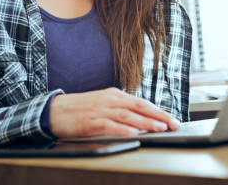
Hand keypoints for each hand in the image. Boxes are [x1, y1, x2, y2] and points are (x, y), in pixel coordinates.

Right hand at [49, 87, 180, 137]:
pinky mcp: (91, 122)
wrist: (54, 110)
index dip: (158, 111)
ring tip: (159, 128)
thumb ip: (121, 109)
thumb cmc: (80, 109)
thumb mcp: (103, 103)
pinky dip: (123, 129)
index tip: (172, 120)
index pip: (141, 102)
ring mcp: (101, 110)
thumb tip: (141, 119)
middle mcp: (110, 100)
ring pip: (128, 115)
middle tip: (173, 124)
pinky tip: (134, 133)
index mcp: (115, 95)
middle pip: (139, 107)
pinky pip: (110, 125)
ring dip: (145, 122)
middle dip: (159, 116)